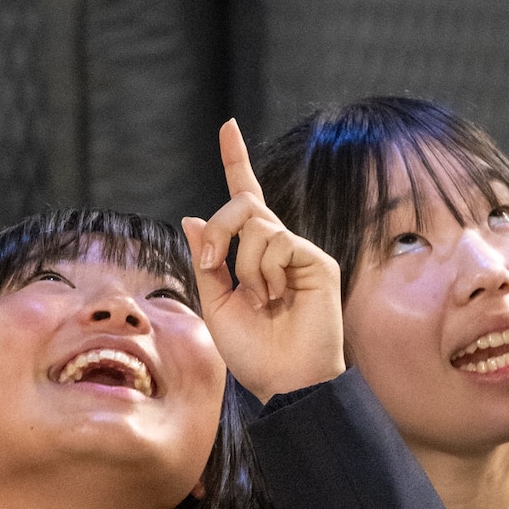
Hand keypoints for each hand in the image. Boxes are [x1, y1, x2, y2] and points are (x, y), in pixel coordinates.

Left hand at [182, 120, 344, 401]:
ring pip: (257, 224)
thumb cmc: (253, 353)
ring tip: (261, 299)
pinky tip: (277, 297)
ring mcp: (299, 253)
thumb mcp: (215, 304)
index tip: (228, 127)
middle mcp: (278, 248)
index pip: (245, 200)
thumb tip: (191, 217)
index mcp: (252, 257)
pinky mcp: (317, 261)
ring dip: (244, 264)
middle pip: (243, 202)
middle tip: (212, 262)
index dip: (235, 161)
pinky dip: (265, 271)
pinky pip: (278, 242)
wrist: (284, 381)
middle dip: (219, 227)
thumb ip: (206, 262)